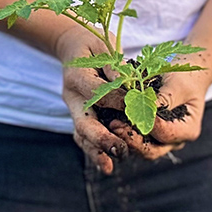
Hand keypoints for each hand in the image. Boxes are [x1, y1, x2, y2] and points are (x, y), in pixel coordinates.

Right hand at [55, 26, 128, 174]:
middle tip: (120, 149)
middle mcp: (71, 96)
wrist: (73, 47)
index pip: (99, 92)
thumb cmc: (93, 45)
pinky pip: (85, 137)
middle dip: (101, 138)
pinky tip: (108, 166)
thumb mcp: (104, 46)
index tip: (139, 107)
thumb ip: (115, 65)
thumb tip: (128, 85)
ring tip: (110, 167)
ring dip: (96, 152)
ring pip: (82, 135)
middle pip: (84, 122)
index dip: (119, 100)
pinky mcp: (80, 116)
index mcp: (76, 75)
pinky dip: (94, 152)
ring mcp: (74, 108)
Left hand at [109, 56, 211, 161]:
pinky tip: (112, 121)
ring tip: (112, 124)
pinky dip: (124, 133)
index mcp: (188, 130)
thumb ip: (165, 98)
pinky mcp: (149, 136)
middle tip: (115, 125)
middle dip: (132, 139)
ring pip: (140, 149)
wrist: (185, 77)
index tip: (132, 113)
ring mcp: (162, 141)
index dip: (148, 125)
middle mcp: (175, 141)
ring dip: (125, 138)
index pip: (165, 134)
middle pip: (151, 150)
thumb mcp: (178, 84)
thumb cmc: (185, 78)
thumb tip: (148, 107)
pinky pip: (135, 140)